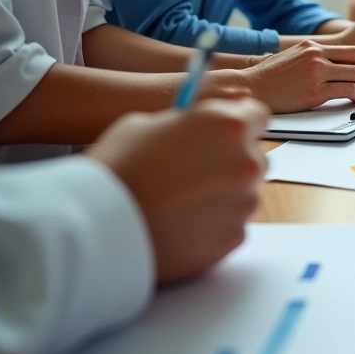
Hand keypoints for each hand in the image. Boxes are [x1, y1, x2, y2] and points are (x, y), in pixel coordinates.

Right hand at [84, 99, 269, 282]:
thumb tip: (208, 127)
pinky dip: (214, 224)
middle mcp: (245, 163)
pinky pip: (232, 224)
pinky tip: (181, 222)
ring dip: (223, 194)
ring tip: (180, 200)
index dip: (238, 123)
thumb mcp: (147, 123)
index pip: (258, 115)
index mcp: (227, 126)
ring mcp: (243, 204)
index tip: (223, 133)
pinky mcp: (234, 238)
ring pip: (245, 193)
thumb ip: (190, 124)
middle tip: (191, 171)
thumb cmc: (117, 167)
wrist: (97, 225)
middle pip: (253, 157)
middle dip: (229, 161)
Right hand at [242, 40, 354, 112]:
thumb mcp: (293, 57)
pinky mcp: (315, 91)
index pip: (351, 50)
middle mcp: (316, 56)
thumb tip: (334, 65)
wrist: (251, 87)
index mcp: (313, 46)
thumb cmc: (269, 77)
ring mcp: (317, 72)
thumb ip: (313, 58)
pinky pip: (348, 90)